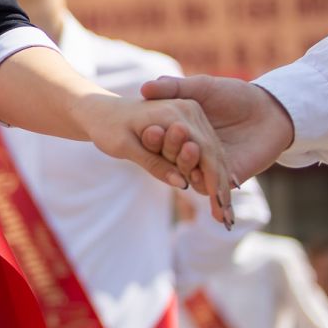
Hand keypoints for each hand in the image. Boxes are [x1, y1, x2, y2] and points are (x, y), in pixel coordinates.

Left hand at [69, 93, 235, 225]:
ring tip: (225, 211)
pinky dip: (212, 169)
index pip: (203, 150)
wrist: (100, 110)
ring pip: (213, 150)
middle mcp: (187, 110)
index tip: (219, 206)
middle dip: (221, 185)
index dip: (212, 179)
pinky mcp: (189, 120)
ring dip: (221, 180)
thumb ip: (154, 164)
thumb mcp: (124, 147)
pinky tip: (217, 192)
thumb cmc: (106, 128)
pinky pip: (205, 147)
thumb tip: (183, 185)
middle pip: (213, 151)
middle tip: (227, 217)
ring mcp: (190, 113)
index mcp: (173, 113)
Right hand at [138, 75, 294, 202]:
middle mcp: (194, 148)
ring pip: (188, 174)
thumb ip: (174, 86)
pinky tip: (199, 177)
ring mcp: (210, 164)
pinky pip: (210, 187)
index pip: (161, 140)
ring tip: (186, 155)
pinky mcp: (227, 176)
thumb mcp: (202, 86)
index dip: (152, 139)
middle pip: (171, 158)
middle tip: (161, 141)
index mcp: (184, 129)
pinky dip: (203, 185)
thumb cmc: (236, 94)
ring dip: (184, 167)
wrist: (271, 109)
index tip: (147, 132)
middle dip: (166, 153)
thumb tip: (145, 87)